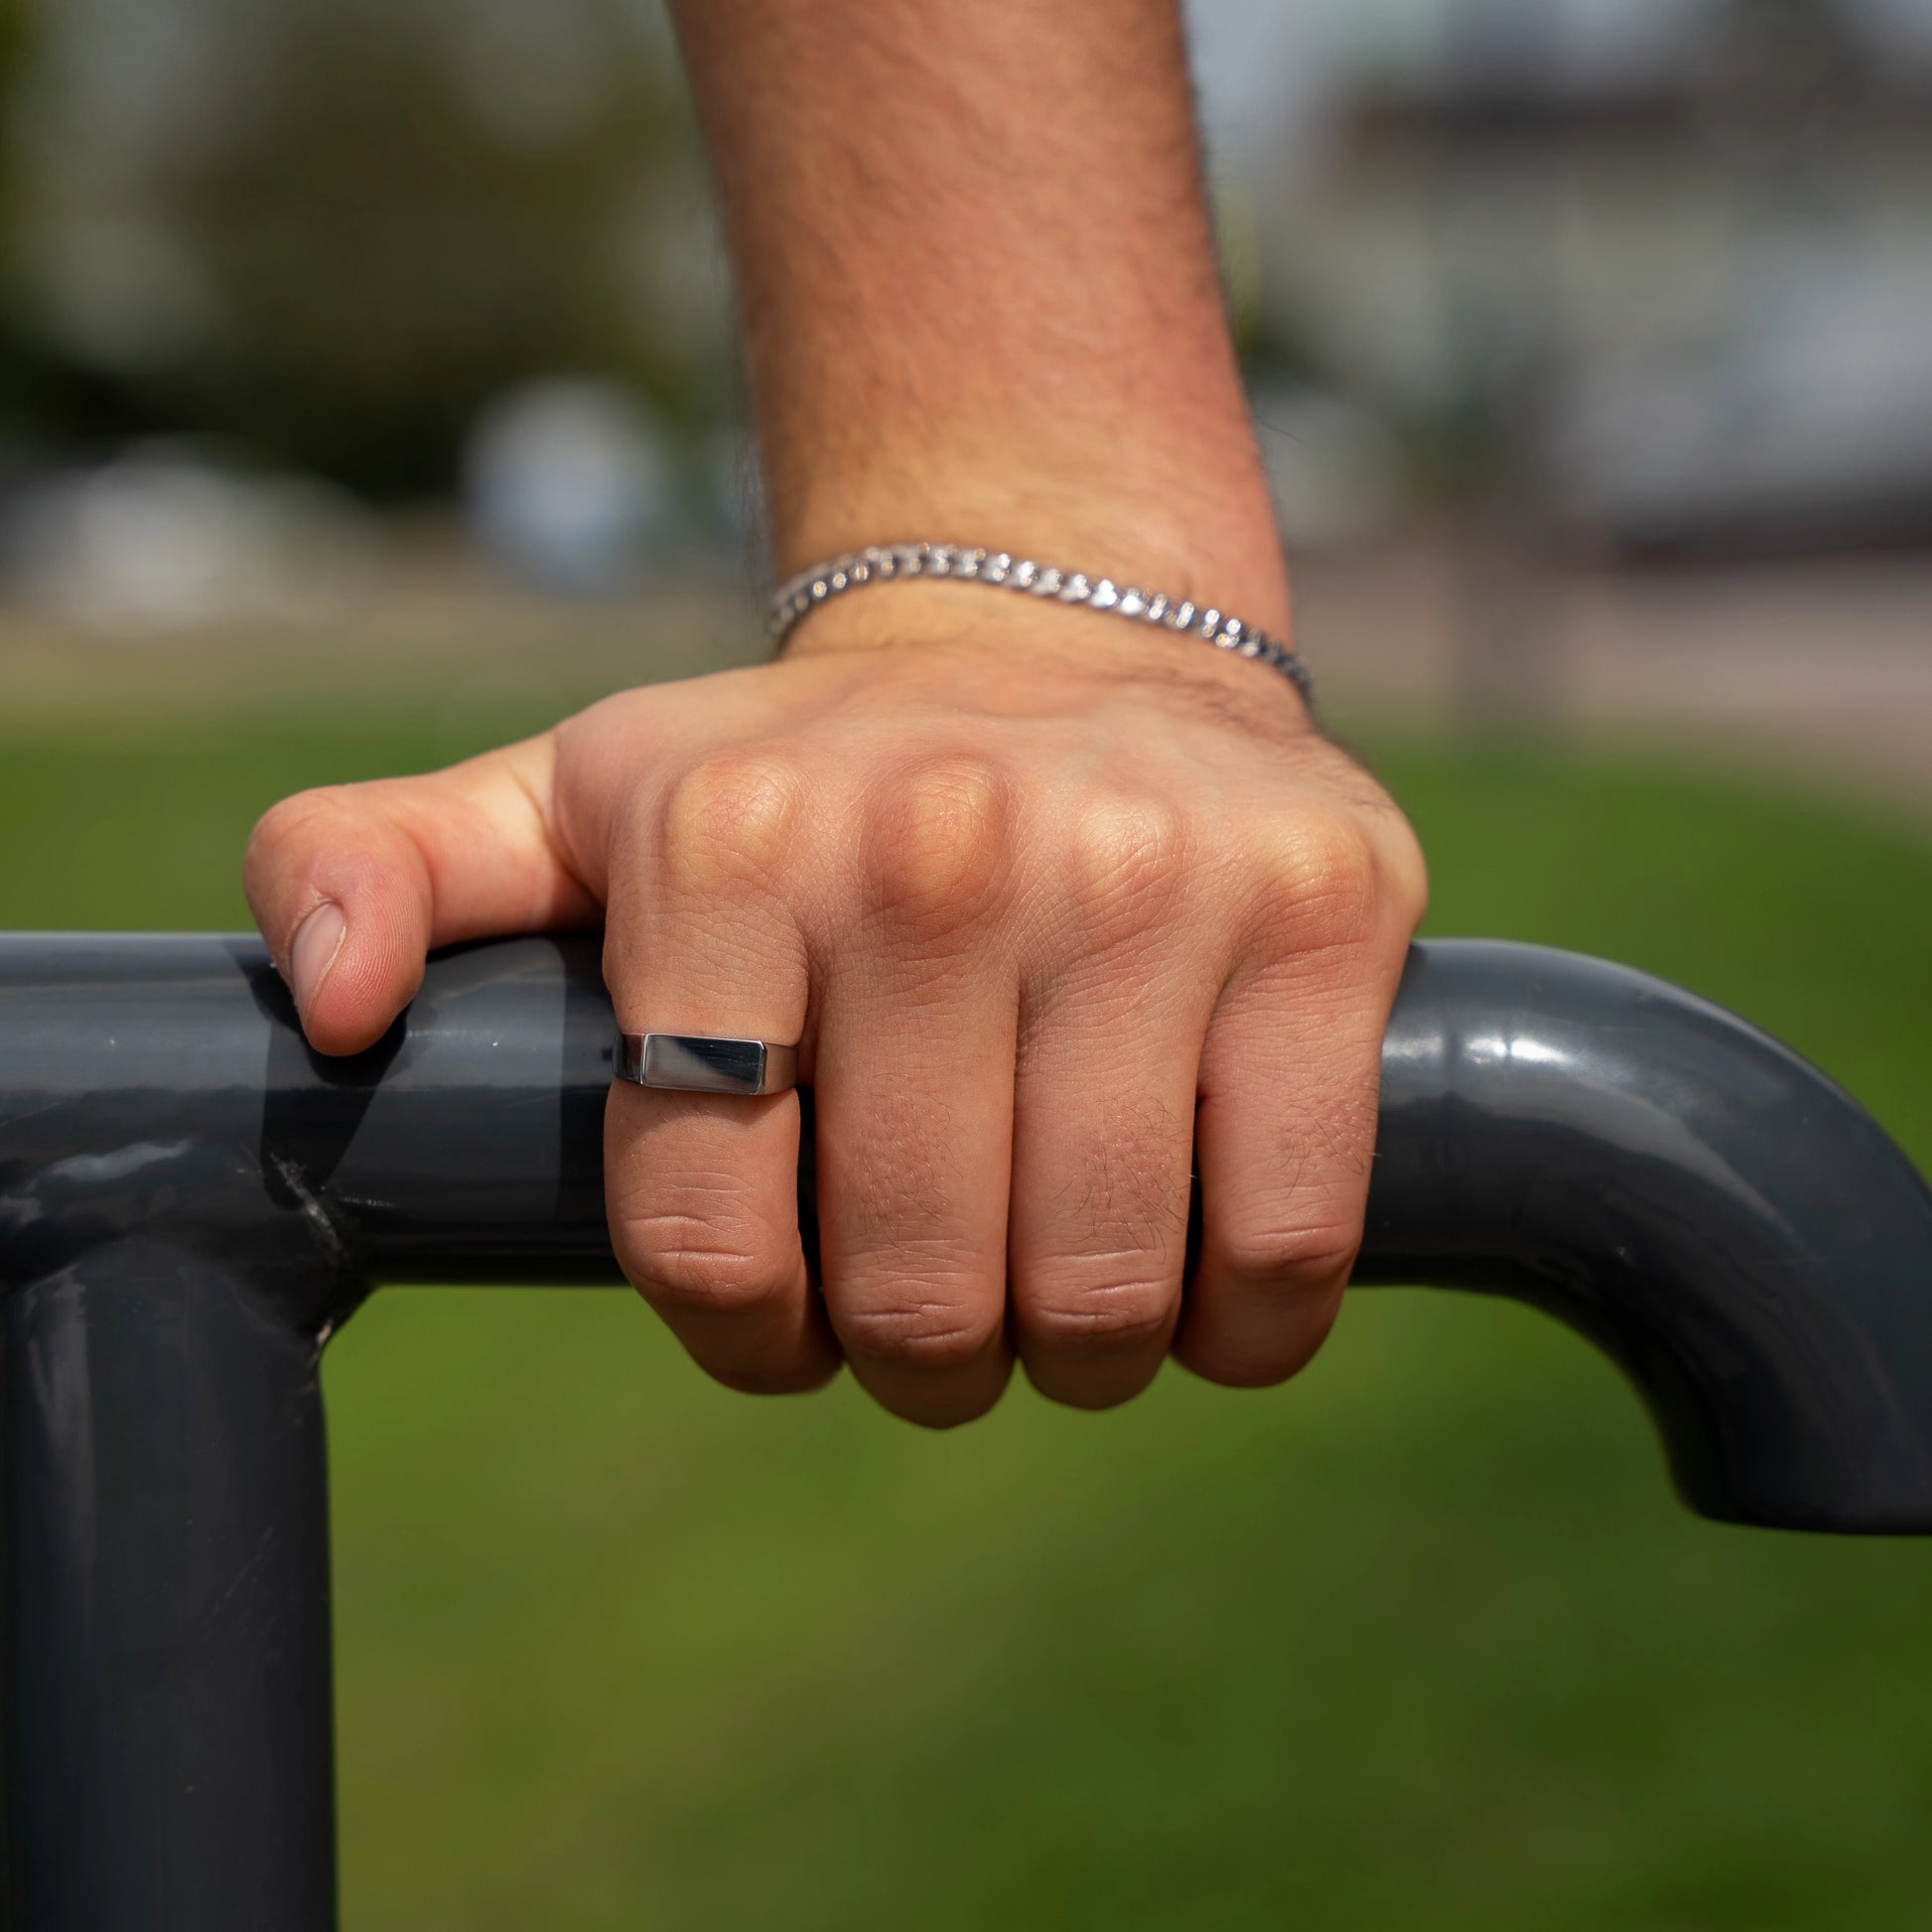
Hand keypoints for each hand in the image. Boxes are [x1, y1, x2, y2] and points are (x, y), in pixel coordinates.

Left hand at [244, 598, 1425, 1424]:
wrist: (1070, 641)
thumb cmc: (812, 778)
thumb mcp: (578, 799)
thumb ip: (389, 867)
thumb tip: (319, 1008)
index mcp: (732, 830)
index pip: (703, 1228)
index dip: (749, 1325)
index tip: (788, 1307)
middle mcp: (944, 841)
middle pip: (917, 1285)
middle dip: (919, 1355)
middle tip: (938, 1310)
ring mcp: (1153, 870)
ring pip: (1100, 1287)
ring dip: (1070, 1354)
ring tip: (1057, 1295)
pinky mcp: (1327, 907)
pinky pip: (1286, 1235)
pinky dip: (1241, 1324)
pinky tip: (1200, 1282)